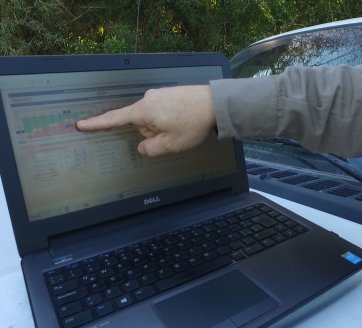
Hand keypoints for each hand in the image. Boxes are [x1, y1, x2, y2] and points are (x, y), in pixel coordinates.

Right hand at [76, 85, 215, 156]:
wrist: (215, 103)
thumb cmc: (192, 123)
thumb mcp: (170, 144)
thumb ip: (150, 149)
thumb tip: (142, 147)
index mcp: (144, 111)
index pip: (115, 119)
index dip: (97, 124)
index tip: (81, 125)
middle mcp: (148, 99)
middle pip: (140, 124)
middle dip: (153, 133)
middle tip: (174, 134)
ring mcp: (159, 95)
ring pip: (153, 119)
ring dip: (163, 127)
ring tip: (183, 126)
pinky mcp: (169, 94)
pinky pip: (163, 112)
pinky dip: (171, 120)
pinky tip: (185, 121)